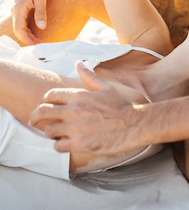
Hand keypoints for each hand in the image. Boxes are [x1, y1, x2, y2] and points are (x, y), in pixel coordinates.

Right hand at [12, 0, 47, 44]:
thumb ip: (40, 12)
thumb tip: (41, 27)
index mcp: (18, 8)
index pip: (19, 29)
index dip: (27, 39)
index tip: (36, 46)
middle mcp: (15, 10)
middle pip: (18, 30)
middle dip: (28, 39)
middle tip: (40, 46)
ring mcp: (16, 9)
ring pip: (19, 26)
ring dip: (28, 35)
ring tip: (39, 41)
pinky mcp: (19, 8)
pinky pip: (21, 22)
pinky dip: (27, 29)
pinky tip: (35, 32)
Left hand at [29, 62, 146, 155]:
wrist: (133, 124)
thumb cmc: (120, 106)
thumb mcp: (105, 87)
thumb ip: (88, 76)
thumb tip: (78, 63)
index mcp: (79, 95)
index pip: (50, 95)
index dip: (44, 101)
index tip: (43, 105)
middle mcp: (74, 110)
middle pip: (42, 112)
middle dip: (35, 117)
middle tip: (33, 121)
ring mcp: (75, 128)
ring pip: (49, 130)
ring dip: (49, 132)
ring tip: (54, 133)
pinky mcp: (79, 143)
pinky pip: (58, 146)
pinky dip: (58, 145)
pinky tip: (64, 143)